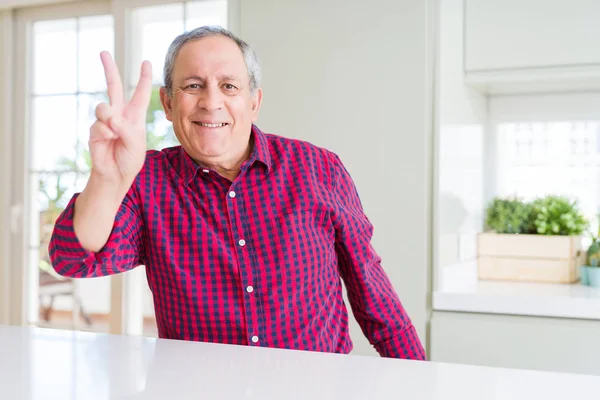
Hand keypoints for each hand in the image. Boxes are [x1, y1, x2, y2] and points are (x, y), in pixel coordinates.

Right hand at [89, 51, 151, 186]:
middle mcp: (119, 114)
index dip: (143, 78)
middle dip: (109, 69)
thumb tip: (110, 117)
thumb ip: (125, 129)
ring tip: (115, 133)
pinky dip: (105, 135)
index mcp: (134, 116)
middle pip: (113, 87)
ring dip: (110, 120)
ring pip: (103, 108)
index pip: (139, 93)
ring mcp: (105, 121)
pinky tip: (109, 142)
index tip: (146, 62)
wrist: (116, 174)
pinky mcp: (95, 130)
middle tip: (103, 52)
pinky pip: (99, 126)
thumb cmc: (130, 159)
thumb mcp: (136, 143)